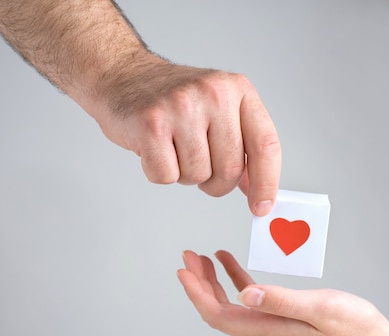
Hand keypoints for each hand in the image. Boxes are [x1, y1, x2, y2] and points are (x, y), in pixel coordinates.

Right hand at [89, 57, 280, 215]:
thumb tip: (256, 190)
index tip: (261, 207)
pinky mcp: (151, 125)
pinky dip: (159, 172)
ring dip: (185, 175)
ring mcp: (181, 108)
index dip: (266, 183)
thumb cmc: (172, 99)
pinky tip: (154, 148)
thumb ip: (242, 145)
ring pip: (198, 176)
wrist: (122, 75)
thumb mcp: (218, 109)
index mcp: (237, 89)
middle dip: (215, 182)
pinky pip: (167, 177)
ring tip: (173, 147)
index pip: (265, 145)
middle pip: (230, 170)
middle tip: (200, 165)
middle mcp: (213, 93)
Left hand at [177, 250, 388, 335]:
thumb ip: (281, 300)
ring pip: (230, 303)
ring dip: (213, 281)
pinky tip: (230, 263)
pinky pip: (250, 298)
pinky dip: (235, 279)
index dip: (197, 294)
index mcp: (266, 329)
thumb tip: (244, 294)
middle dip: (199, 284)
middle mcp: (263, 329)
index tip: (183, 271)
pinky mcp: (282, 316)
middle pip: (218, 309)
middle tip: (188, 257)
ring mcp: (271, 323)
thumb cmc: (352, 328)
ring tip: (202, 257)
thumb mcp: (317, 308)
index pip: (219, 315)